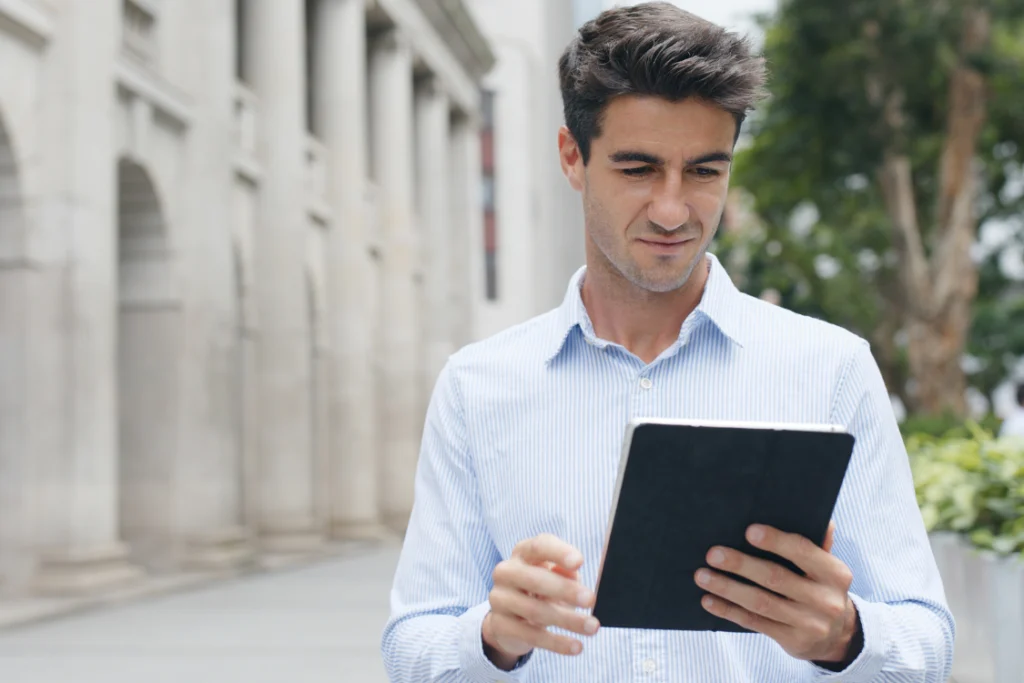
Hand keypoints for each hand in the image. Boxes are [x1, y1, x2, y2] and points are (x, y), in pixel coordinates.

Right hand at [483, 534, 599, 668]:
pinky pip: (530, 635)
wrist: (510, 617)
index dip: (559, 553)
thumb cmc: (541, 588)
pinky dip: (556, 642)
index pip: (539, 547)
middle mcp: (506, 572)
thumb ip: (565, 571)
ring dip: (567, 619)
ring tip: (592, 627)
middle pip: (535, 579)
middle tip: (590, 600)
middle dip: (565, 590)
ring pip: (535, 610)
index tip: (579, 562)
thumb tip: (573, 573)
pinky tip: (576, 646)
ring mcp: (499, 598)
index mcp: (522, 553)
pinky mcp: (499, 624)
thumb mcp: (554, 575)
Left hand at [694, 521, 860, 663]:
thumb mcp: (827, 566)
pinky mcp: (793, 641)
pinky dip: (729, 610)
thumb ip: (816, 541)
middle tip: (713, 554)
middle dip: (741, 565)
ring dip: (727, 588)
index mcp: (835, 573)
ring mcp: (810, 623)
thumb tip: (807, 511)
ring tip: (702, 576)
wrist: (839, 635)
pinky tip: (709, 600)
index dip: (776, 541)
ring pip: (761, 603)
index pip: (803, 551)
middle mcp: (825, 599)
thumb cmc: (821, 587)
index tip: (749, 531)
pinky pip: (755, 623)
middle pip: (776, 578)